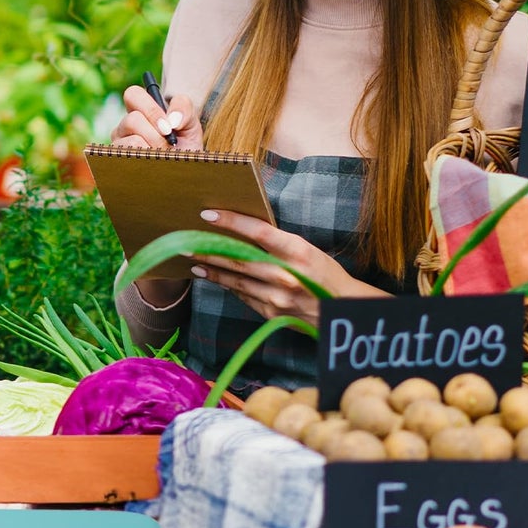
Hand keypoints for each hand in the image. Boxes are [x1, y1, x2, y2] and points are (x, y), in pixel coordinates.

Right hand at [114, 85, 201, 307]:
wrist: (183, 200)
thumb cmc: (187, 163)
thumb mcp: (193, 135)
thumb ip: (187, 114)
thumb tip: (172, 118)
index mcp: (142, 117)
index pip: (133, 95)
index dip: (151, 107)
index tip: (170, 127)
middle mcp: (123, 132)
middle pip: (131, 117)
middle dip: (154, 132)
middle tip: (169, 149)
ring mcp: (115, 153)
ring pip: (127, 142)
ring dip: (150, 153)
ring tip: (162, 166)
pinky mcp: (111, 173)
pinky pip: (120, 164)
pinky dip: (139, 169)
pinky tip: (151, 178)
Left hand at [189, 210, 387, 325]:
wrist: (343, 309)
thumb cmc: (324, 273)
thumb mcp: (306, 250)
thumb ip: (277, 243)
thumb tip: (242, 231)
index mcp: (297, 252)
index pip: (258, 231)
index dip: (231, 222)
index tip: (207, 214)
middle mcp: (286, 275)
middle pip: (238, 260)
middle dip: (208, 250)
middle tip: (184, 243)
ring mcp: (277, 297)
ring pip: (236, 281)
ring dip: (212, 270)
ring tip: (194, 261)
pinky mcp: (272, 313)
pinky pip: (244, 296)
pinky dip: (228, 286)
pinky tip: (214, 277)